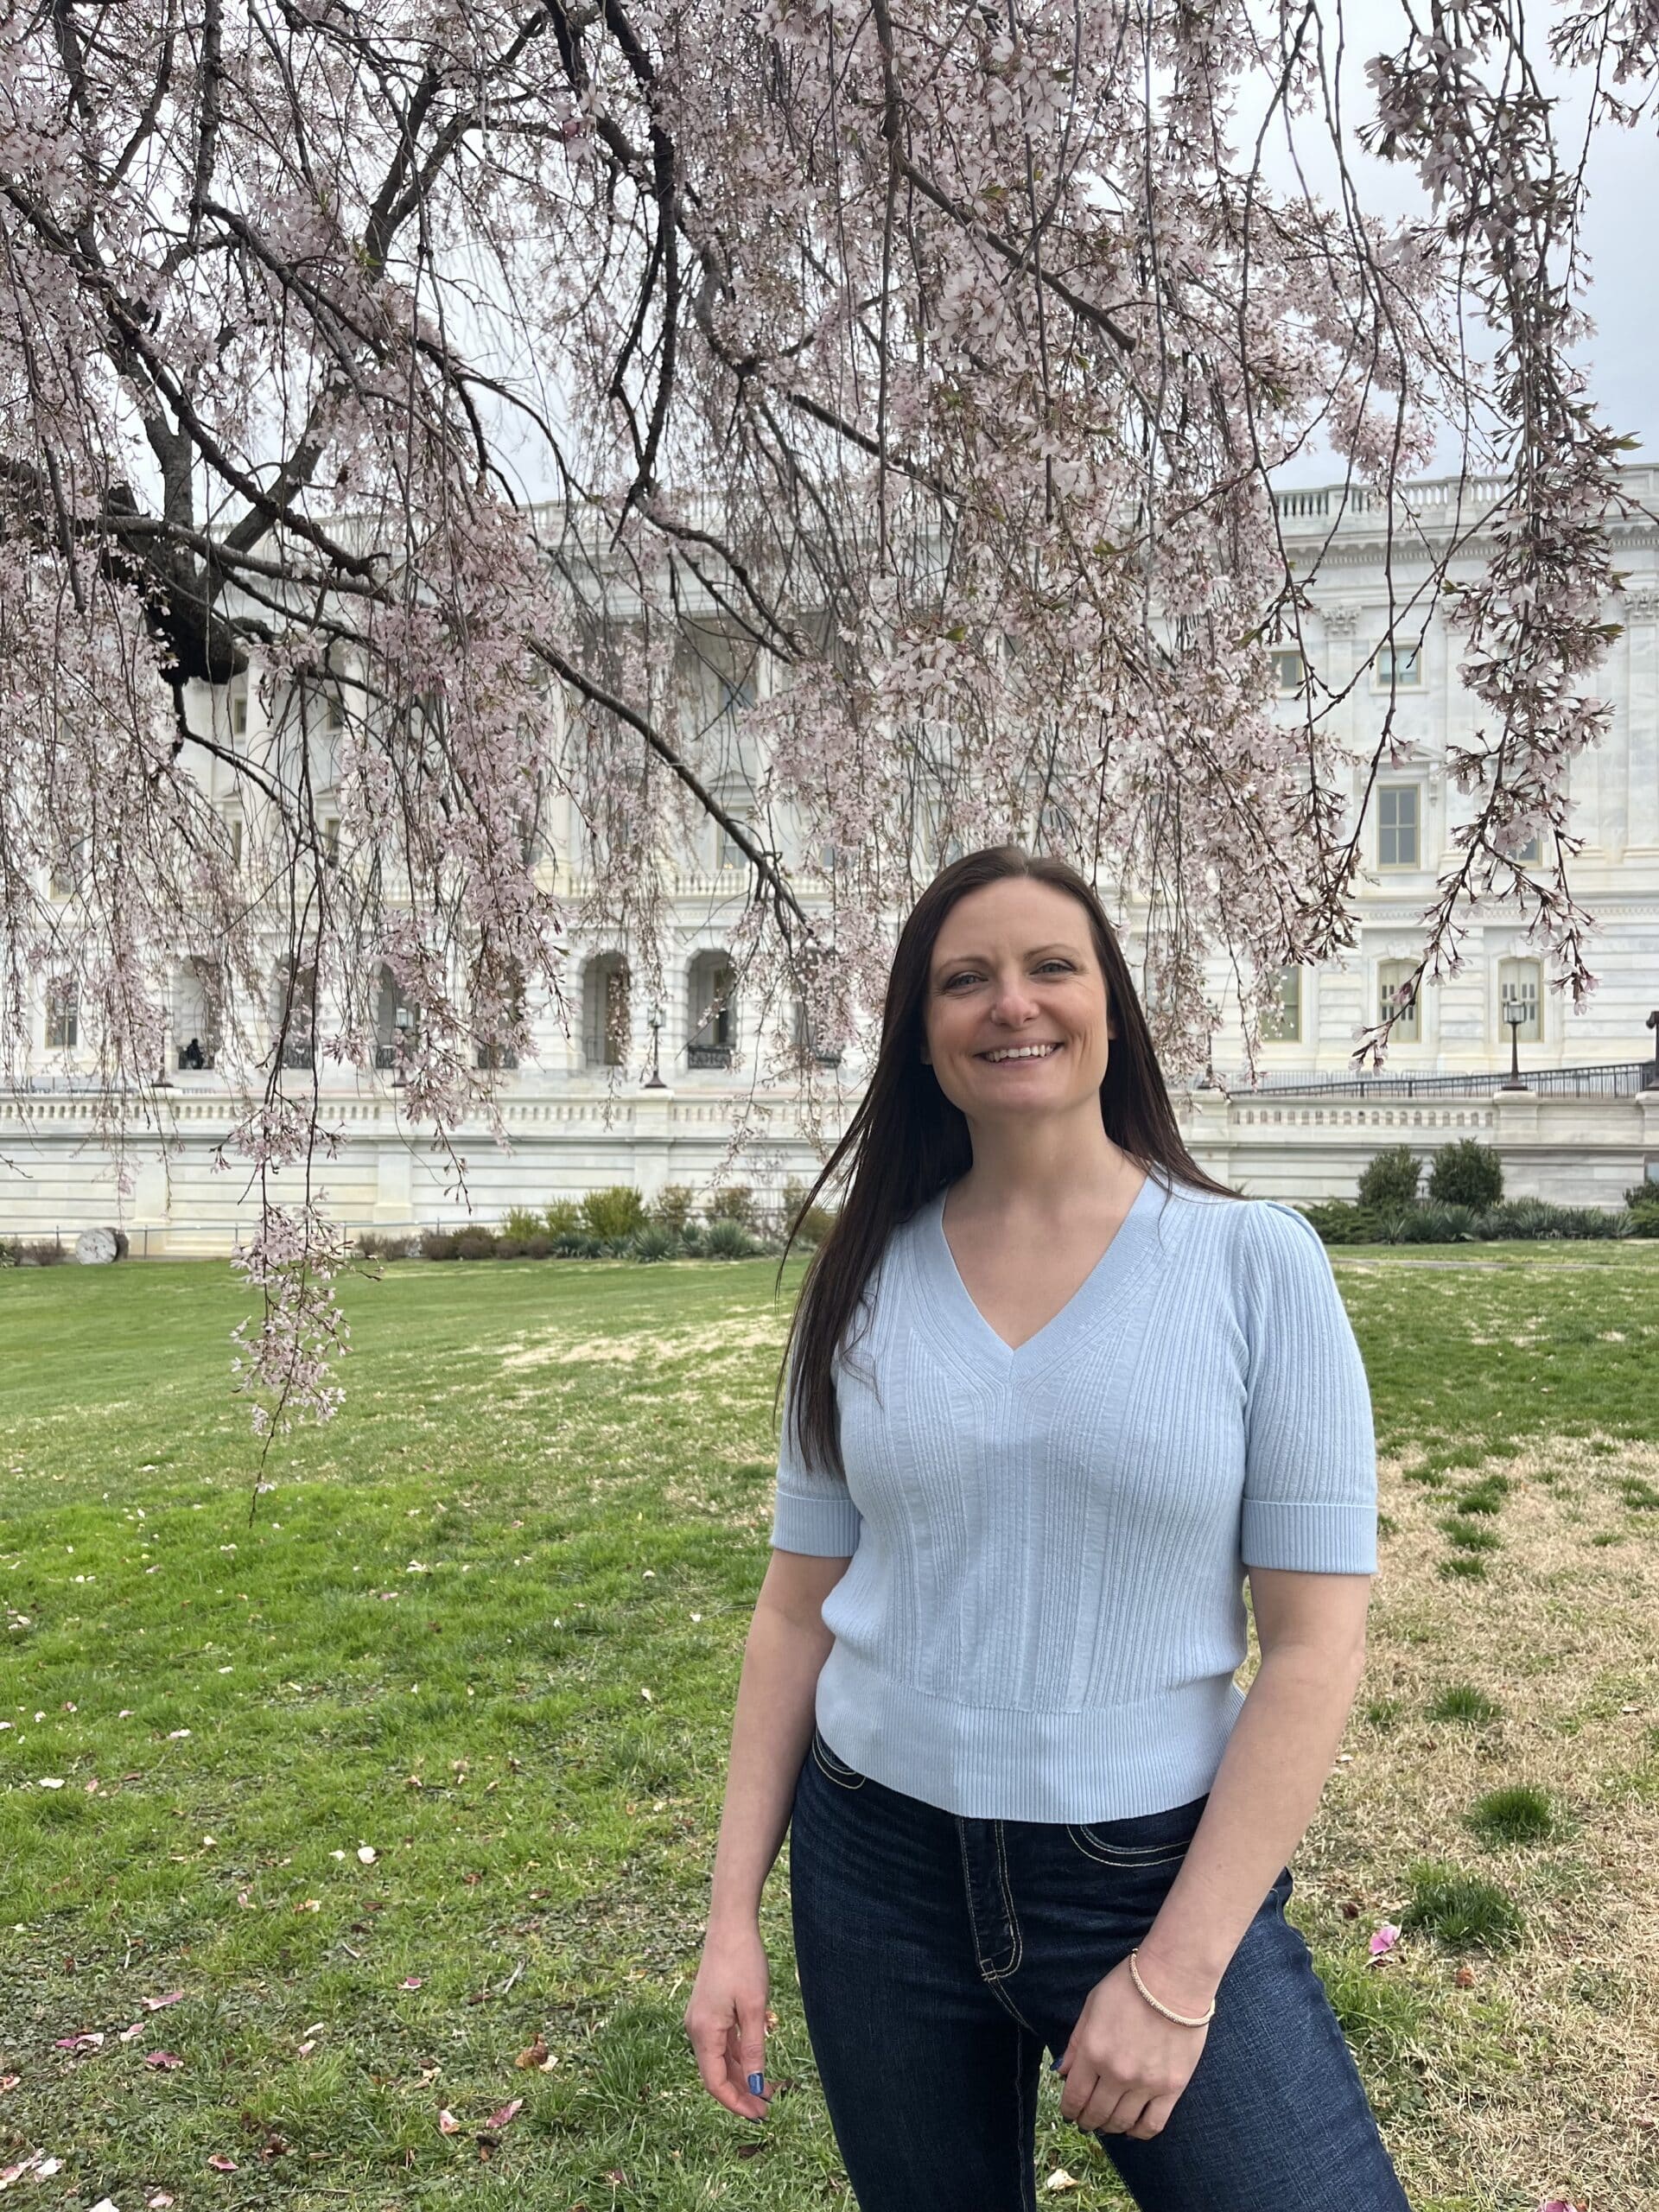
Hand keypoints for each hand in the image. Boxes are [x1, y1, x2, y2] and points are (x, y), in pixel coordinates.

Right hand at [682, 1920, 772, 2120]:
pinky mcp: (708, 2011)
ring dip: (741, 2077)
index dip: (735, 2103)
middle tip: (768, 2109)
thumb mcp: (755, 2008)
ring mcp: (700, 2020)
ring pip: (720, 2060)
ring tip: (767, 2092)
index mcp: (704, 2032)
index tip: (759, 2115)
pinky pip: (722, 2044)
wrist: (730, 1926)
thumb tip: (757, 2087)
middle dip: (741, 2094)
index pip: (714, 2082)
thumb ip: (754, 2050)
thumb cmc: (743, 1962)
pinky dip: (738, 2058)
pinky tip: (755, 2066)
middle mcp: (696, 2029)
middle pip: (716, 2074)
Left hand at [1052, 1954, 1209, 2139]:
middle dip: (1087, 2120)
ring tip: (1107, 2124)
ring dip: (1110, 2127)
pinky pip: (1153, 2124)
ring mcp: (1145, 2083)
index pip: (1075, 2096)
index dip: (1069, 2109)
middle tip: (1086, 2120)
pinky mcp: (1172, 2088)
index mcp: (1093, 2051)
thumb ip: (1076, 2042)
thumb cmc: (1129, 1986)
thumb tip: (1063, 2072)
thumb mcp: (1092, 2005)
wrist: (1174, 1979)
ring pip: (1122, 2122)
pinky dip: (1139, 2132)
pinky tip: (1132, 2128)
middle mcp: (1117, 2073)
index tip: (1069, 2112)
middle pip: (1097, 2113)